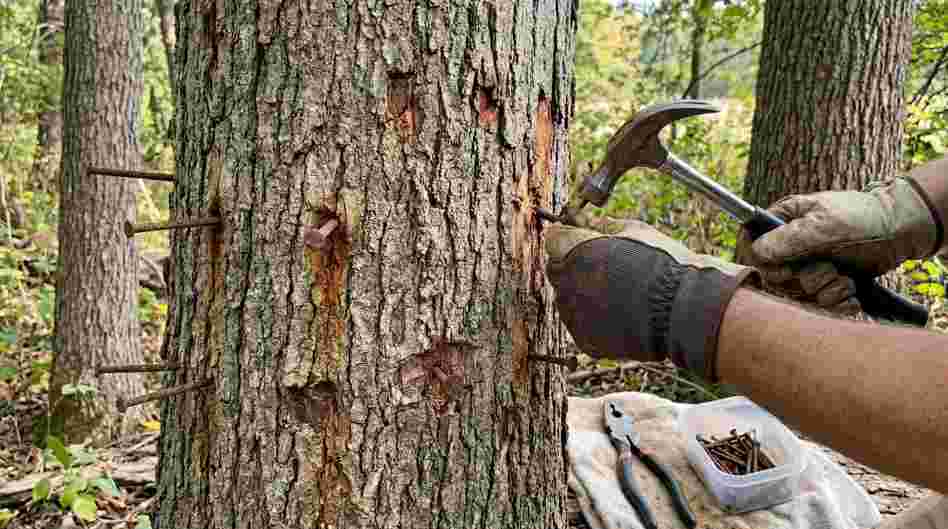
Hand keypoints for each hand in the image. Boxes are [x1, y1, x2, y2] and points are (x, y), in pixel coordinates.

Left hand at [545, 217, 758, 380]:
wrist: (687, 309)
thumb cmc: (666, 264)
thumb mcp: (637, 230)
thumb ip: (605, 226)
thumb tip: (592, 222)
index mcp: (575, 251)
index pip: (553, 239)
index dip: (568, 237)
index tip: (581, 238)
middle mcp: (567, 283)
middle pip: (556, 269)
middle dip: (572, 265)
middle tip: (601, 265)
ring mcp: (575, 315)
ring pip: (567, 299)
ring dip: (582, 293)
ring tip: (617, 292)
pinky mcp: (586, 341)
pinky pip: (581, 325)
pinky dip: (593, 319)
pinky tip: (618, 312)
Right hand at [742, 178, 939, 311]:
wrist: (900, 231)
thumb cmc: (862, 219)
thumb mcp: (824, 226)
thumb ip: (787, 239)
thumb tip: (756, 252)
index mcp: (784, 222)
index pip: (753, 247)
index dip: (766, 263)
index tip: (787, 268)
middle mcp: (791, 246)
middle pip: (775, 278)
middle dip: (805, 280)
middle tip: (829, 269)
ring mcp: (808, 266)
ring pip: (799, 294)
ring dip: (826, 291)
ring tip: (846, 280)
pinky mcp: (826, 283)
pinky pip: (819, 304)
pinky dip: (838, 303)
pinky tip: (852, 293)